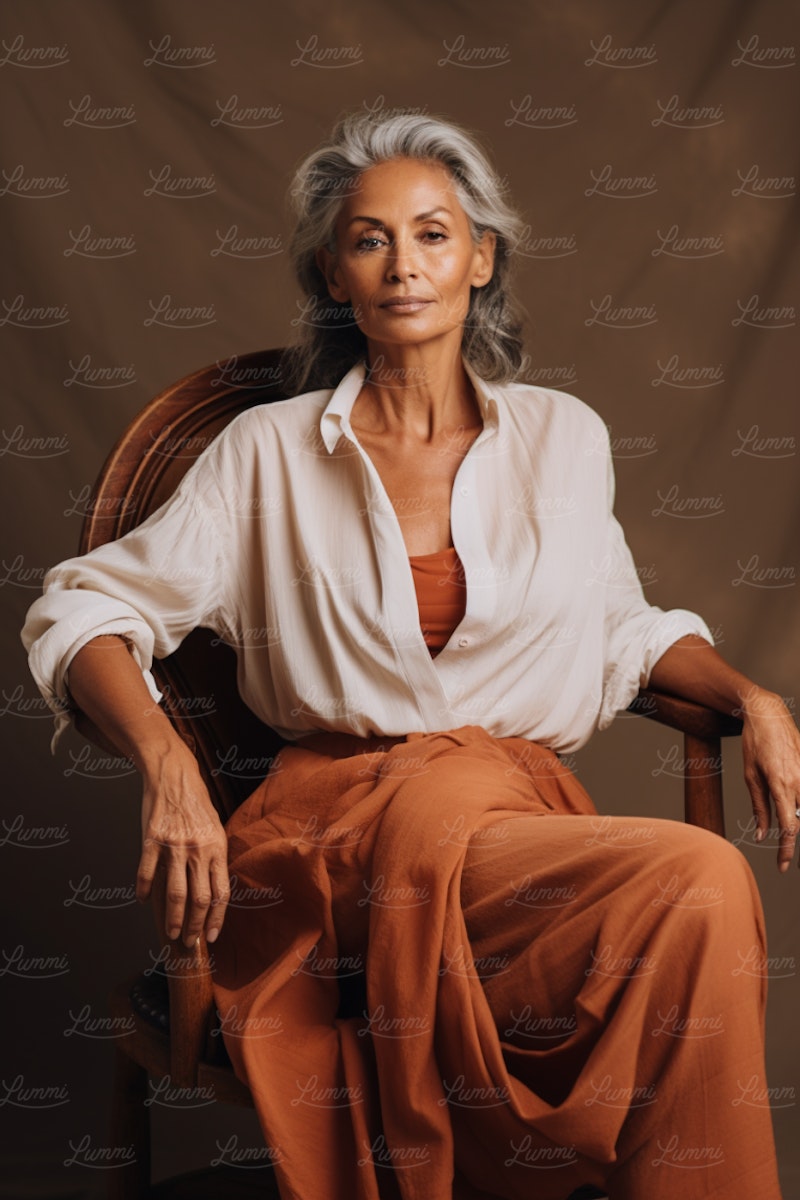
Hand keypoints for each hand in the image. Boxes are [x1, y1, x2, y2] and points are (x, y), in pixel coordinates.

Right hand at [135, 745, 229, 944]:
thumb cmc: (196, 803)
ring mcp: (174, 845)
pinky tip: (144, 901)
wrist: (174, 776)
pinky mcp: (152, 839)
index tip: (213, 936)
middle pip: (199, 898)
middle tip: (188, 941)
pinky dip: (144, 891)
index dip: (217, 918)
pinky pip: (146, 873)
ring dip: (172, 918)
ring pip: (175, 893)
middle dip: (194, 926)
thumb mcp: (215, 828)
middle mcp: (198, 849)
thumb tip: (214, 890)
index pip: (221, 892)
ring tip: (170, 932)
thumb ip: (214, 857)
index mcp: (217, 847)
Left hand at [740, 687, 799, 871]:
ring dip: (797, 821)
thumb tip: (761, 834)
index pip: (790, 827)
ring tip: (786, 835)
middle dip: (792, 840)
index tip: (782, 865)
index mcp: (782, 785)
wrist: (769, 714)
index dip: (786, 850)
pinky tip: (793, 808)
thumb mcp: (750, 775)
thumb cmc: (755, 742)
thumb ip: (759, 806)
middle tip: (783, 858)